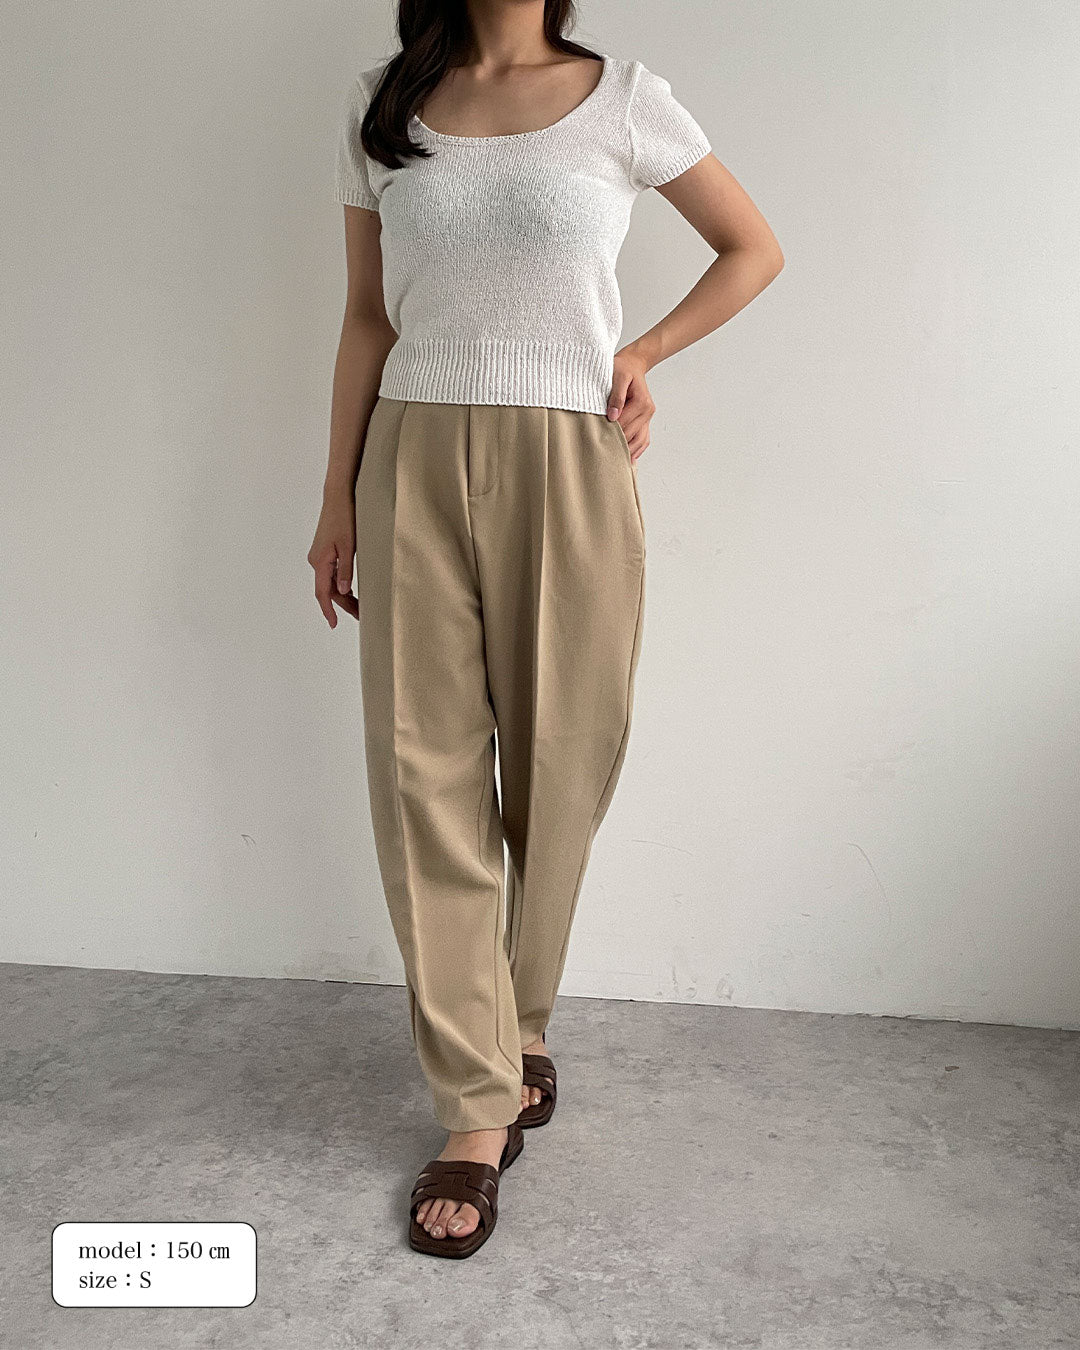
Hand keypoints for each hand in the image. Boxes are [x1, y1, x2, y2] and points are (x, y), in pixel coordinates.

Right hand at [308, 491, 357, 627]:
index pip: (323, 593)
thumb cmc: (344, 517)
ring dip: (344, 595)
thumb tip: (344, 592)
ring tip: (360, 606)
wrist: (338, 497)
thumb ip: (346, 570)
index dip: (328, 610)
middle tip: (360, 616)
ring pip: (331, 582)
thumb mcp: (348, 546)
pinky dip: (342, 584)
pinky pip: (332, 573)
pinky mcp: (325, 551)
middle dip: (343, 605)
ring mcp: (320, 556)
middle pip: (328, 590)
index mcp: (320, 562)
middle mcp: (317, 561)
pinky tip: (353, 590)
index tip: (333, 624)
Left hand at [607, 347, 655, 462]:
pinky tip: (628, 460)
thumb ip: (616, 396)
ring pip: (639, 441)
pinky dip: (636, 450)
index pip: (624, 424)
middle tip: (600, 454)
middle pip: (631, 435)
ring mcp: (648, 418)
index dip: (610, 432)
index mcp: (642, 403)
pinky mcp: (645, 421)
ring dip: (628, 451)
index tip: (596, 440)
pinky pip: (643, 440)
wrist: (634, 364)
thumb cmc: (623, 368)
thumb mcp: (618, 376)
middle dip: (616, 443)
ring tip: (614, 462)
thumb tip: (612, 416)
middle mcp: (648, 412)